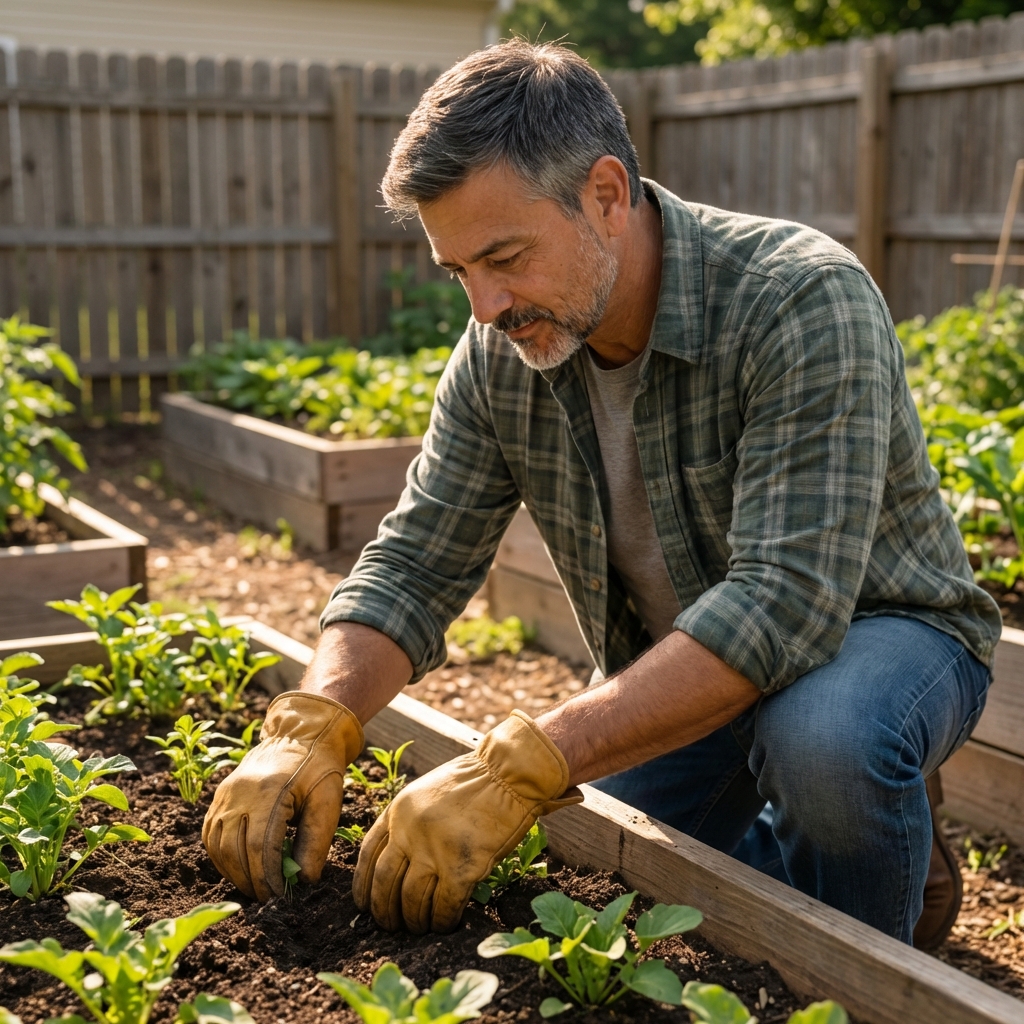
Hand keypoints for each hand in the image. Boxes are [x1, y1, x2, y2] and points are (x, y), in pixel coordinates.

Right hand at [202, 691, 362, 900]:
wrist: (301, 732)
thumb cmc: (320, 767)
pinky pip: (210, 832)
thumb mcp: (328, 801)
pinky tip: (237, 867)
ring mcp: (227, 792)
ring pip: (216, 843)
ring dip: (232, 871)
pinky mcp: (221, 793)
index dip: (268, 877)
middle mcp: (241, 792)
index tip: (279, 895)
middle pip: (234, 849)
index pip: (261, 846)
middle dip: (249, 880)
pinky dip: (220, 855)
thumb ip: (316, 841)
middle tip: (266, 898)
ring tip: (253, 887)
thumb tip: (304, 881)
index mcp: (270, 791)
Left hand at [353, 710, 581, 932]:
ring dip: (414, 921)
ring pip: (412, 900)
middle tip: (391, 926)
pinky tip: (446, 925)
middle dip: (384, 911)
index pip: (367, 855)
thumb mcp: (428, 791)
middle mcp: (409, 832)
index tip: (363, 903)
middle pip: (385, 882)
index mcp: (398, 811)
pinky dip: (443, 921)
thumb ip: (411, 822)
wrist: (508, 773)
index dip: (363, 885)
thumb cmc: (475, 780)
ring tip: (420, 928)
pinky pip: (444, 907)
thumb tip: (403, 860)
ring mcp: (434, 851)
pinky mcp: (462, 867)